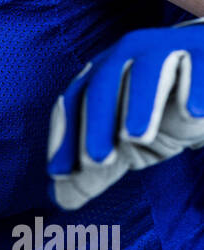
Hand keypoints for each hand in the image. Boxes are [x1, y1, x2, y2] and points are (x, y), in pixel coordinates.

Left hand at [47, 19, 203, 209]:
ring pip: (148, 70)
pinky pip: (198, 66)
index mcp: (102, 74)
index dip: (65, 135)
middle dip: (96, 123)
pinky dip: (196, 87)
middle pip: (104, 84)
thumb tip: (61, 200)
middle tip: (97, 161)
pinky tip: (193, 114)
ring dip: (140, 103)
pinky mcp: (202, 51)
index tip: (61, 172)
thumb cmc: (160, 114)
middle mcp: (128, 55)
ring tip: (136, 136)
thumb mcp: (126, 146)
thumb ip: (94, 170)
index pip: (75, 101)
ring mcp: (166, 49)